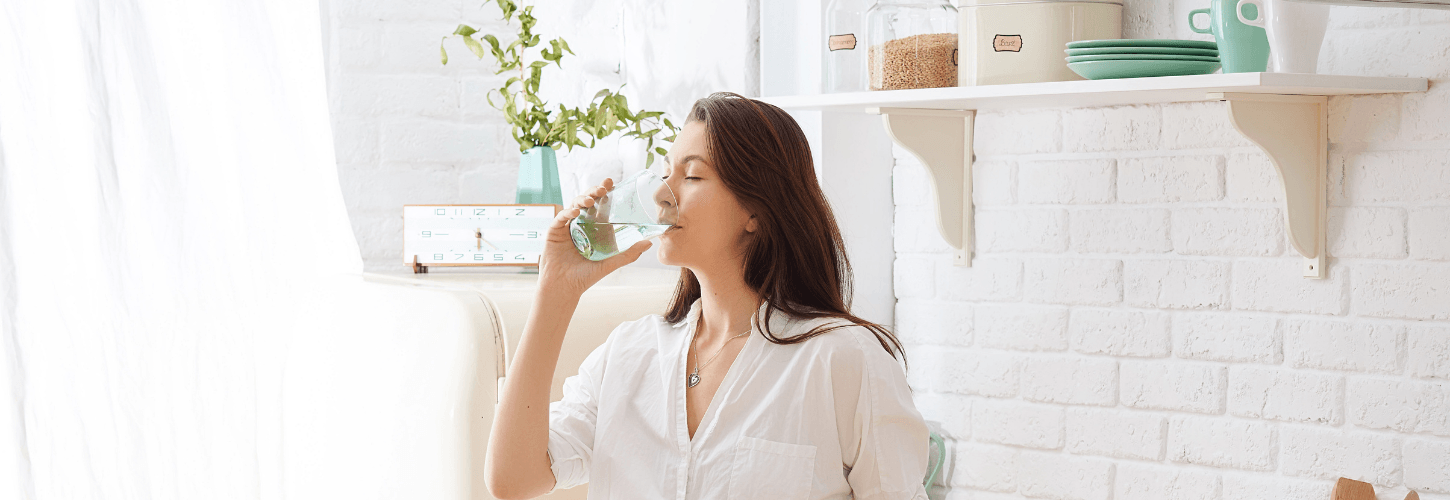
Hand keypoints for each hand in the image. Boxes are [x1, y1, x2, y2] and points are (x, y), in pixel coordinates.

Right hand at [537, 177, 654, 296]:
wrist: (565, 288)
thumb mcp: (610, 263)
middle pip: (587, 201)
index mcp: (594, 228)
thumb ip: (629, 253)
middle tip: (603, 189)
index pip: (600, 205)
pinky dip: (568, 212)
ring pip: (574, 205)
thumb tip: (650, 243)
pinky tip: (575, 212)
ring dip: (582, 199)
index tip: (612, 183)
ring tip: (590, 201)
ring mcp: (567, 226)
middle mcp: (581, 224)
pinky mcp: (554, 231)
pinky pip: (561, 217)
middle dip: (594, 191)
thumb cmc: (586, 277)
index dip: (605, 192)